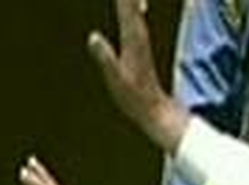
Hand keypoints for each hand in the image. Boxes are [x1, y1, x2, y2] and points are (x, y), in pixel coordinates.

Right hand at [87, 0, 188, 152]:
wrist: (155, 110)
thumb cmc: (135, 98)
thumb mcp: (116, 80)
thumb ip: (105, 58)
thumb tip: (93, 37)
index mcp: (133, 38)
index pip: (126, 5)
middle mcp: (139, 33)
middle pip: (131, 1)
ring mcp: (141, 37)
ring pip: (134, 5)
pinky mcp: (140, 42)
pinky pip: (134, 14)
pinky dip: (130, 4)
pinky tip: (134, 1)